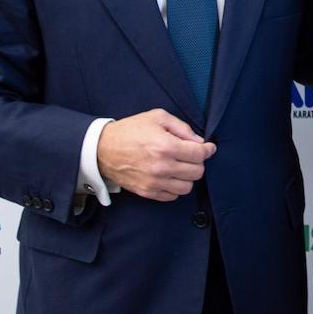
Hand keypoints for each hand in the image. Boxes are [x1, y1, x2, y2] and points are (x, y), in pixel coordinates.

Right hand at [96, 108, 215, 201]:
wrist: (103, 149)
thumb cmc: (131, 130)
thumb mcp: (157, 117)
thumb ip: (182, 128)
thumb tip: (199, 141)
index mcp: (166, 146)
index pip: (199, 154)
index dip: (208, 150)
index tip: (208, 148)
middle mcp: (162, 166)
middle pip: (197, 172)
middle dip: (198, 162)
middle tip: (191, 155)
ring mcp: (154, 182)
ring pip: (187, 187)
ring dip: (187, 177)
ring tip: (180, 166)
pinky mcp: (147, 192)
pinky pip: (172, 196)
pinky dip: (175, 187)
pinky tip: (170, 176)